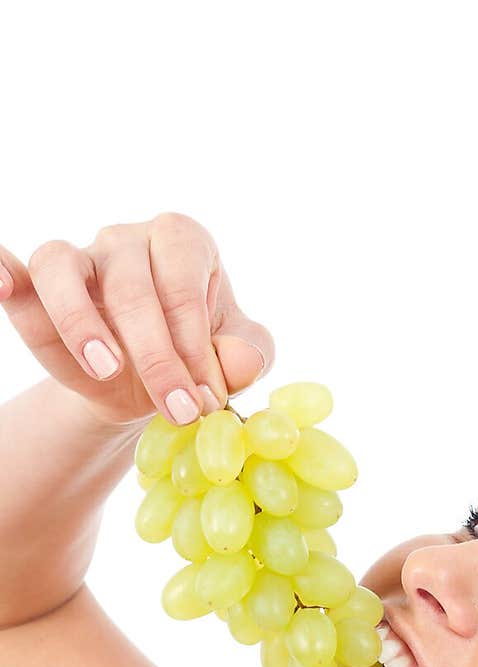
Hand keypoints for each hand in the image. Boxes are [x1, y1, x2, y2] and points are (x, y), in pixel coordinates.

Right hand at [0, 212, 274, 426]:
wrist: (150, 389)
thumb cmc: (196, 359)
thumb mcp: (235, 360)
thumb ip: (249, 354)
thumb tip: (243, 362)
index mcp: (183, 243)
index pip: (183, 283)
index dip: (194, 345)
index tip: (204, 400)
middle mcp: (129, 240)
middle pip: (132, 287)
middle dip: (158, 358)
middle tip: (177, 411)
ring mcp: (81, 258)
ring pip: (63, 267)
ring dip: (80, 321)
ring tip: (106, 369)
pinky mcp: (39, 286)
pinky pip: (18, 270)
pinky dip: (3, 272)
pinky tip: (5, 285)